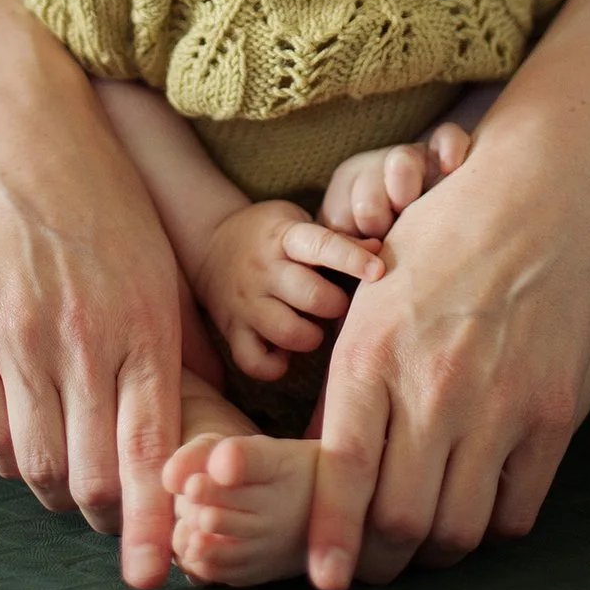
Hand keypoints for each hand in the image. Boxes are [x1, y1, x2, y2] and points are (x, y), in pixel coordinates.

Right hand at [0, 40, 185, 589]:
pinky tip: (24, 441)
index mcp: (144, 323)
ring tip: (67, 480)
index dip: (154, 525)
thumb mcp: (155, 264)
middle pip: (90, 478)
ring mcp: (17, 336)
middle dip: (105, 516)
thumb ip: (172, 344)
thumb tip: (195, 418)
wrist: (16, 126)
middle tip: (112, 519)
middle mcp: (83, 339)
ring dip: (54, 489)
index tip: (157, 573)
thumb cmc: (100, 196)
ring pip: (35, 465)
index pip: (151, 453)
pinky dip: (8, 456)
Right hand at [193, 199, 383, 380]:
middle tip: (334, 303)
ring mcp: (246, 303)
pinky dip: (275, 366)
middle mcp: (263, 270)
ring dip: (310, 337)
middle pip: (311, 296)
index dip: (352, 259)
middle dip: (335, 305)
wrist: (210, 244)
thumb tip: (378, 249)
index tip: (379, 270)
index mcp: (284, 237)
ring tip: (312, 327)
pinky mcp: (231, 330)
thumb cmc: (270, 235)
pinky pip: (254, 362)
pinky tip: (285, 353)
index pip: (321, 245)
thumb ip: (335, 240)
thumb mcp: (298, 223)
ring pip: (287, 332)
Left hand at [306, 133, 589, 589]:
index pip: (341, 473)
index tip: (327, 577)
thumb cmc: (440, 240)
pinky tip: (480, 505)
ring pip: (457, 528)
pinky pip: (518, 510)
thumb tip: (325, 460)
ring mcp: (497, 404)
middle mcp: (431, 386)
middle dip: (380, 557)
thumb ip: (347, 383)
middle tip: (375, 560)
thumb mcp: (371, 300)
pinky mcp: (551, 412)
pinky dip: (494, 526)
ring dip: (436, 549)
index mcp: (372, 354)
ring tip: (426, 538)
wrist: (535, 198)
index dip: (330, 539)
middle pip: (399, 520)